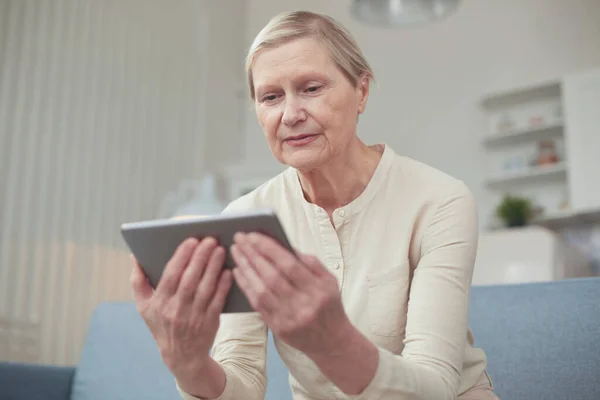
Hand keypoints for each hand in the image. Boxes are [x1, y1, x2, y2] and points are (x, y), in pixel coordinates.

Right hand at [130, 237, 232, 378]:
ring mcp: (194, 317)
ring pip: (205, 288)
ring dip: (213, 267)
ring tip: (219, 249)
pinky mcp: (210, 322)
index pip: (170, 276)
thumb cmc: (161, 324)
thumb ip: (138, 280)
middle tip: (209, 239)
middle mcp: (175, 310)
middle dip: (200, 257)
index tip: (191, 240)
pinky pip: (218, 301)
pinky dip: (223, 286)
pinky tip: (227, 271)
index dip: (181, 257)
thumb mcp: (144, 306)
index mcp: (159, 303)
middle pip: (189, 280)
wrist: (181, 356)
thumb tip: (134, 256)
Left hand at [230, 232, 351, 357]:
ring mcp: (289, 318)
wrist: (331, 341)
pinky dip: (246, 286)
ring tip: (236, 251)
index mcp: (318, 289)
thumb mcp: (329, 280)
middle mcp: (303, 304)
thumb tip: (285, 245)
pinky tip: (238, 272)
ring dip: (246, 268)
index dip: (269, 249)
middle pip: (272, 276)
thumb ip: (311, 262)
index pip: (289, 265)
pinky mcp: (278, 328)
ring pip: (261, 290)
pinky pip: (257, 305)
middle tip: (239, 238)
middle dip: (253, 255)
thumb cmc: (329, 305)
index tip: (253, 236)